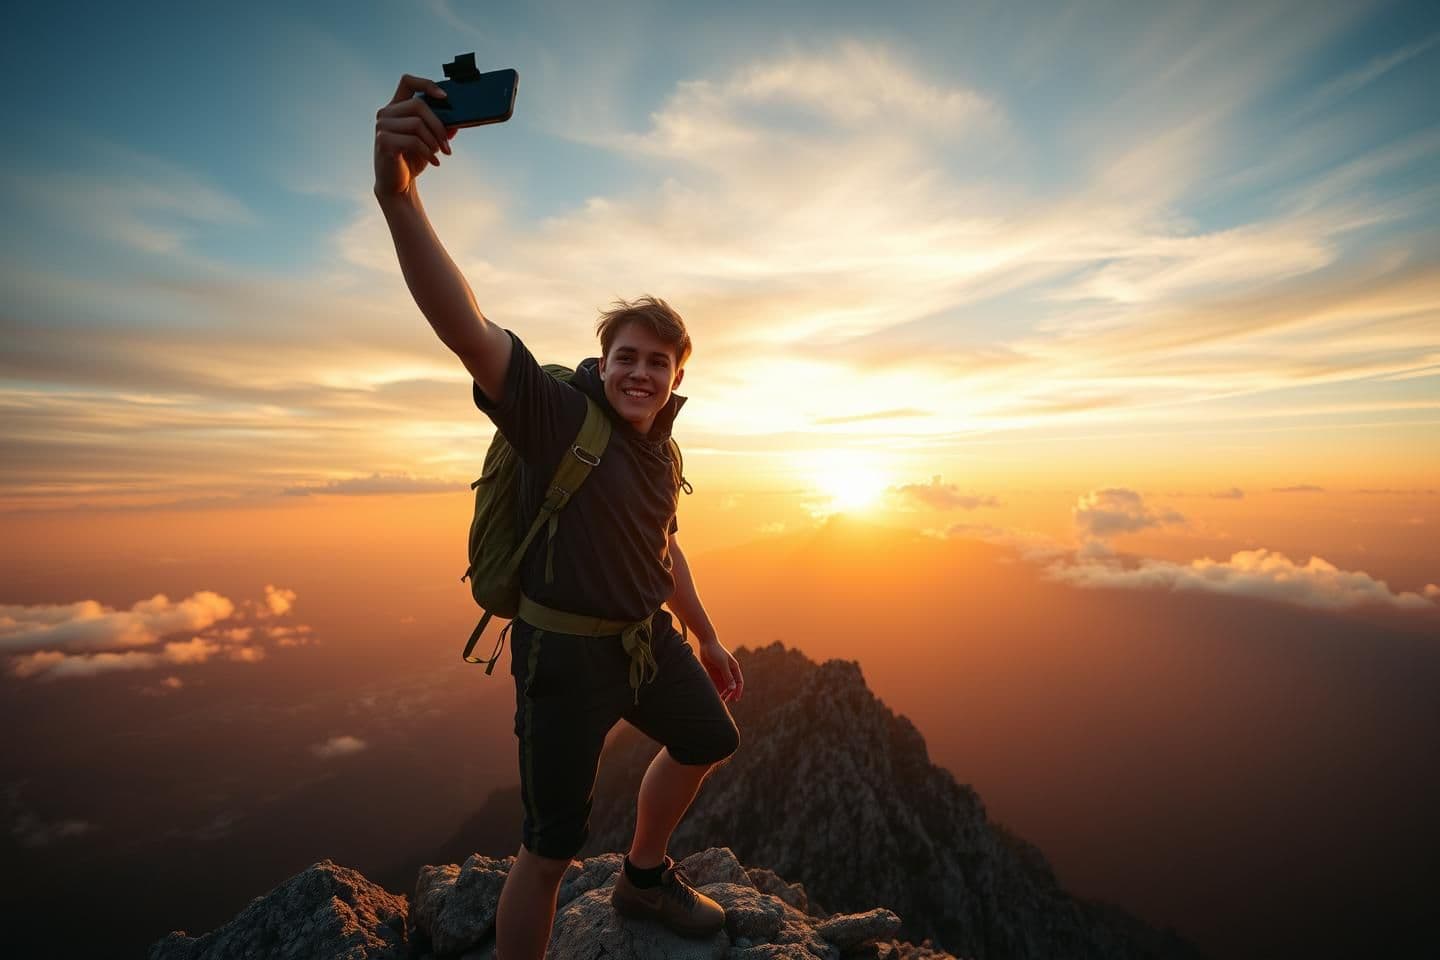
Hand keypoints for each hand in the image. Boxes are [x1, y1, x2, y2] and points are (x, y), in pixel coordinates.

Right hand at [373, 74, 455, 197]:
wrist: (397, 184)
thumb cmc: (412, 159)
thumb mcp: (430, 140)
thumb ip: (441, 128)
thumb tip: (458, 120)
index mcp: (396, 107)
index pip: (408, 82)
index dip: (426, 84)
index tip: (445, 97)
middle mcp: (386, 113)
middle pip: (419, 104)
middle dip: (438, 124)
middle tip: (447, 144)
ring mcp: (382, 126)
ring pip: (417, 123)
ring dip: (434, 141)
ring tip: (439, 153)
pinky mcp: (384, 142)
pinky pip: (413, 141)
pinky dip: (428, 153)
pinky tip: (435, 162)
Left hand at [698, 637, 742, 702]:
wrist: (706, 642)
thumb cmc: (716, 651)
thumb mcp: (722, 664)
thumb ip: (727, 676)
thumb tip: (733, 689)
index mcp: (734, 668)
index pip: (739, 682)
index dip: (738, 691)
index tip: (735, 699)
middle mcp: (728, 671)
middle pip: (731, 686)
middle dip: (729, 694)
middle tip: (725, 701)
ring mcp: (720, 672)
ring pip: (723, 686)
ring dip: (721, 693)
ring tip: (717, 700)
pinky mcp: (712, 673)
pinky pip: (715, 683)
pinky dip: (714, 689)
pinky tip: (711, 694)